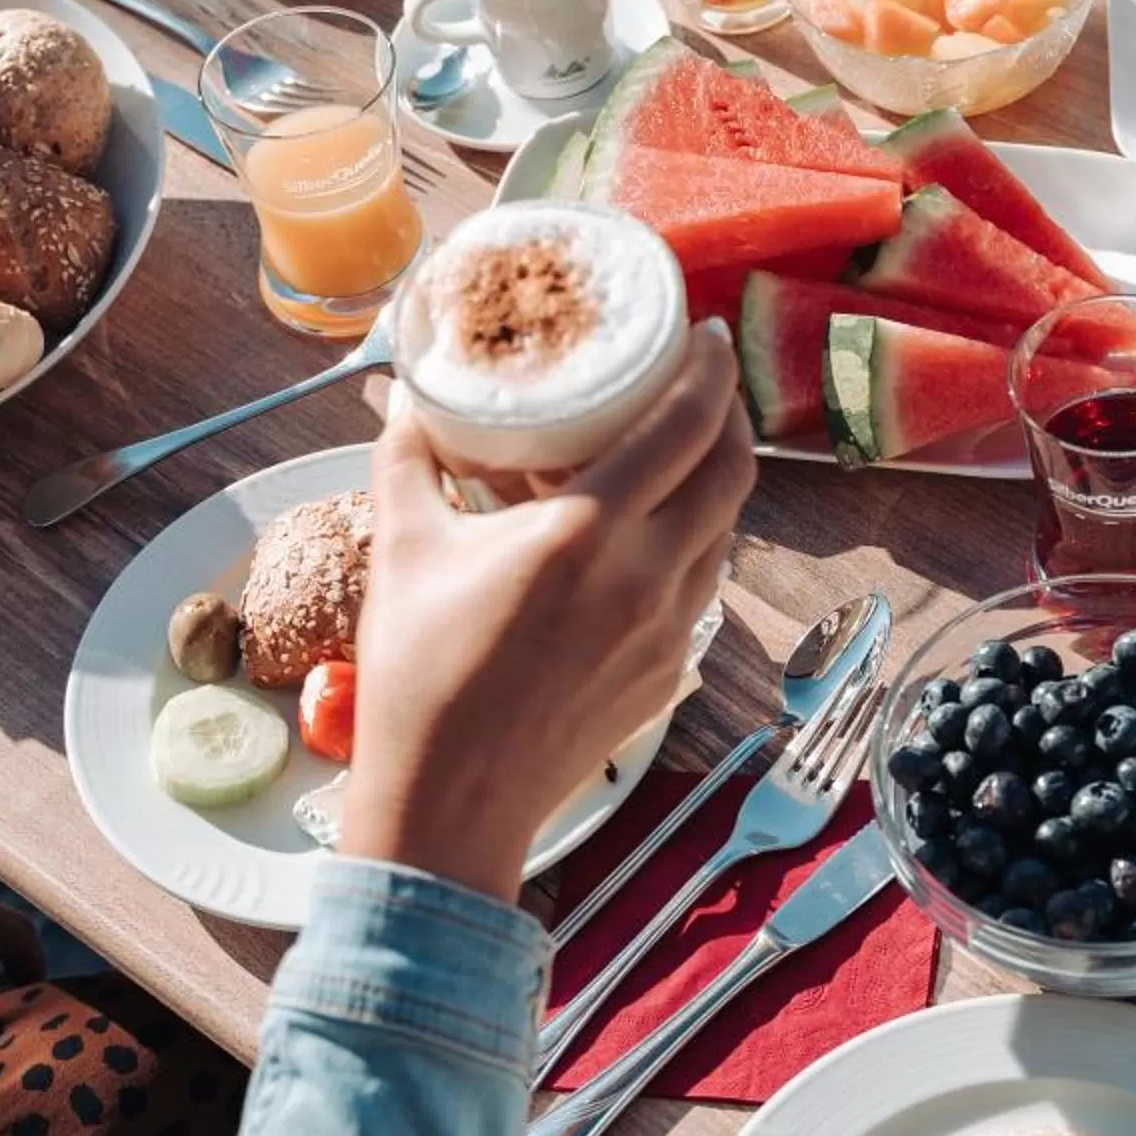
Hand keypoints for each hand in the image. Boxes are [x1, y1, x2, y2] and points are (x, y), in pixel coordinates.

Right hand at [343, 324, 756, 900]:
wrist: (452, 801)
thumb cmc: (418, 676)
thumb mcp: (403, 550)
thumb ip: (408, 459)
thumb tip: (403, 396)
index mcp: (587, 533)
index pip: (684, 426)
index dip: (710, 370)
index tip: (707, 334)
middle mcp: (647, 576)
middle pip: (731, 471)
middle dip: (729, 414)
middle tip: (703, 380)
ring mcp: (669, 630)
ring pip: (725, 529)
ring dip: (716, 478)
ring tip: (681, 448)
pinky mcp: (670, 671)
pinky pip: (702, 584)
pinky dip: (693, 541)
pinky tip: (653, 531)